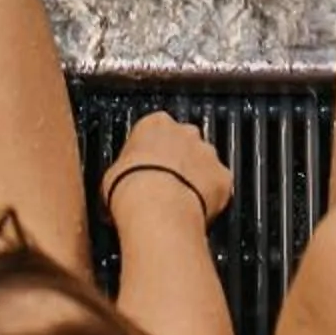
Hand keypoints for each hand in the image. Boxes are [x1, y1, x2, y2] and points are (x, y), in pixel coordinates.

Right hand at [104, 113, 233, 224]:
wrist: (157, 210)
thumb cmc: (131, 190)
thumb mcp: (112, 175)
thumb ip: (124, 169)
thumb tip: (120, 183)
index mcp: (155, 124)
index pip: (156, 128)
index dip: (152, 149)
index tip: (145, 165)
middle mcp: (186, 132)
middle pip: (186, 141)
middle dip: (179, 158)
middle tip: (165, 182)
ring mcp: (208, 153)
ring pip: (206, 162)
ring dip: (197, 177)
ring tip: (182, 200)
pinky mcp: (224, 177)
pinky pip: (220, 185)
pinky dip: (214, 196)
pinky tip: (200, 210)